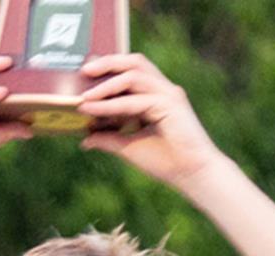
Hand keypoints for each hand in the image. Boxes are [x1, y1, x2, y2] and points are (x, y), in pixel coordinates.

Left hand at [78, 54, 226, 185]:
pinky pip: (136, 100)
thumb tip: (85, 139)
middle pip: (134, 63)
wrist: (192, 174)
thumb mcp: (128, 147)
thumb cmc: (166, 161)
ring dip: (105, 84)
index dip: (109, 68)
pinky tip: (91, 109)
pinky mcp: (171, 105)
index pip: (132, 71)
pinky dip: (111, 104)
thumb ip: (108, 139)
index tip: (83, 73)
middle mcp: (163, 90)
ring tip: (82, 96)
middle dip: (107, 63)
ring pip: (134, 75)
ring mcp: (169, 95)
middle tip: (83, 70)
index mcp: (156, 96)